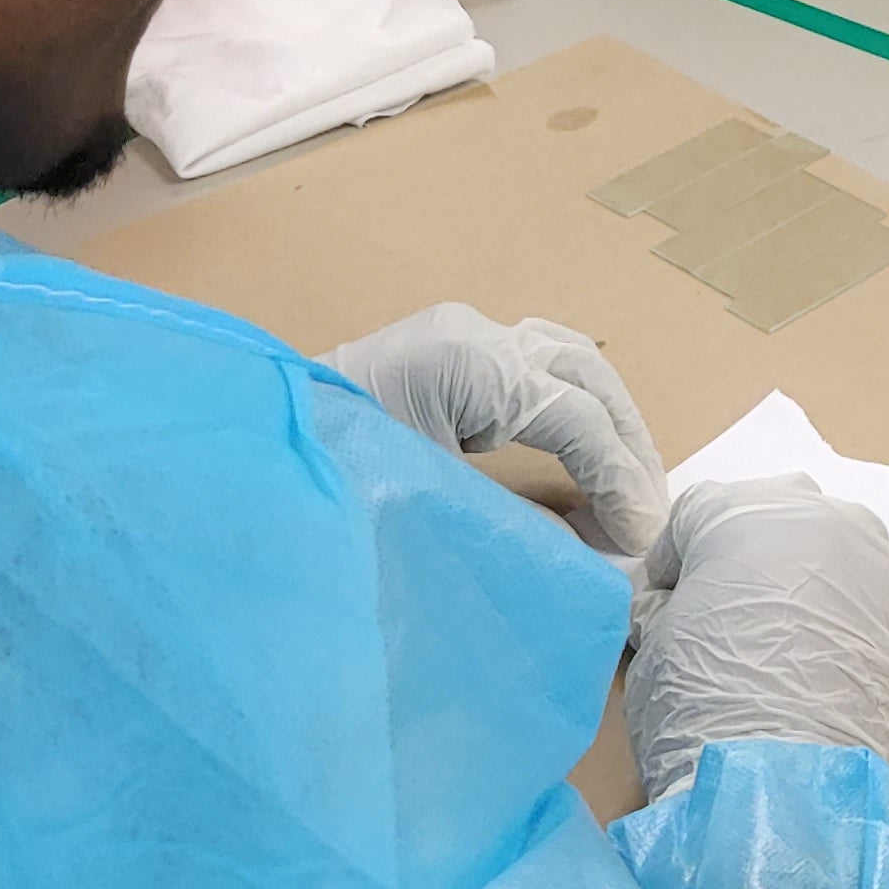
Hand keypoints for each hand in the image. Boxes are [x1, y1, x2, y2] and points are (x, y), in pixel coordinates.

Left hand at [323, 304, 667, 552]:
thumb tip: (583, 554)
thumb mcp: (419, 509)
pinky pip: (532, 365)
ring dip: (606, 418)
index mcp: (465, 364)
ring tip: (629, 481)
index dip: (619, 482)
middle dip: (628, 442)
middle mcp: (470, 333)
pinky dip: (569, 406)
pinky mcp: (442, 351)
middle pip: (585, 373)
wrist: (238, 454)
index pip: (575, 417)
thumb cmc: (317, 487)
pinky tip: (579, 451)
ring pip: (565, 358)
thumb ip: (508, 523)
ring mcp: (456, 335)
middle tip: (650, 510)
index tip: (637, 541)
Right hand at [625, 474, 888, 799]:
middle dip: (747, 555)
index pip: (698, 513)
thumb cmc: (704, 705)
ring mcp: (873, 555)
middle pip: (773, 516)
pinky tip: (829, 659)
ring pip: (832, 546)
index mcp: (741, 513)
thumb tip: (675, 606)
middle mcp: (816, 516)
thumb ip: (667, 609)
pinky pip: (871, 589)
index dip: (675, 560)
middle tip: (727, 613)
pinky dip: (850, 611)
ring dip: (807, 577)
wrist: (788, 778)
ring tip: (786, 638)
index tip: (666, 602)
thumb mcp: (654, 651)